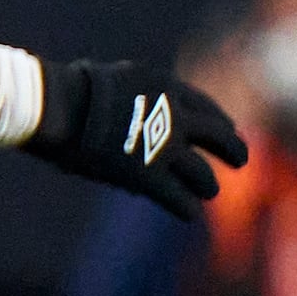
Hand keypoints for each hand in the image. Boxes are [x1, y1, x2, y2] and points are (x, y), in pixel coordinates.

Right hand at [26, 56, 245, 217]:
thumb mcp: (118, 81)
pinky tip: (189, 213)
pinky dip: (186, 208)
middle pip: (220, 138)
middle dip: (233, 151)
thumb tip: (142, 123)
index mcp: (168, 88)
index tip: (228, 130)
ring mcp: (164, 148)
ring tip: (209, 192)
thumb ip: (141, 100)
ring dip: (208, 186)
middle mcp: (176, 117)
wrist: (56, 105)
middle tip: (239, 161)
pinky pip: (178, 199)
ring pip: (202, 175)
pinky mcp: (147, 176)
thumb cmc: (70, 89)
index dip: (221, 122)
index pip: (208, 108)